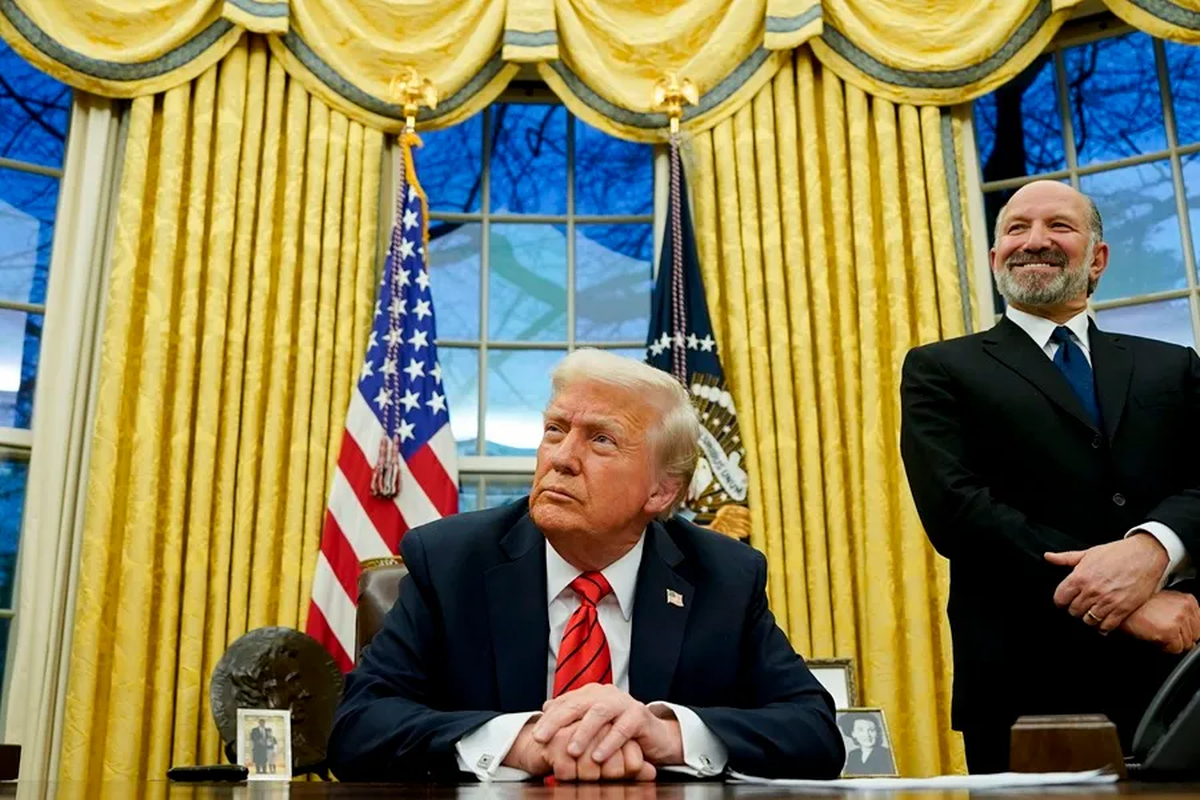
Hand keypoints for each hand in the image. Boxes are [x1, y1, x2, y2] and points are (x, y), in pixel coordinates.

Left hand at [533, 684, 683, 766]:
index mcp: (592, 694)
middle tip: (541, 739)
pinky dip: (609, 743)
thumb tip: (546, 708)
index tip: (535, 735)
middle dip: (557, 722)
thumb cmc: (619, 731)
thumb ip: (572, 715)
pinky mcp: (640, 715)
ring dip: (583, 732)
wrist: (654, 736)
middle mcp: (606, 694)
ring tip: (571, 751)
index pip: (565, 703)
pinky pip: (622, 728)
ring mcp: (624, 703)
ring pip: (599, 713)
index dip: (549, 718)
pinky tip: (598, 757)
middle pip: (577, 704)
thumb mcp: (593, 725)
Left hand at [1045, 533, 1167, 632]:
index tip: (1065, 600)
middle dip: (1075, 609)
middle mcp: (1092, 591)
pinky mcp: (1123, 609)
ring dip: (1088, 618)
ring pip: (1088, 620)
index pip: (1060, 599)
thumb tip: (1048, 557)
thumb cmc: (1117, 553)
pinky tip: (1103, 622)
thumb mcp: (1088, 553)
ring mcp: (1107, 601)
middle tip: (1081, 605)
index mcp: (1080, 577)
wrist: (1146, 555)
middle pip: (1073, 611)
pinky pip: (1106, 626)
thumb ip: (1066, 558)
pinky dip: (1103, 627)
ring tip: (1092, 612)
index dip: (1061, 600)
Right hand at [1119, 591, 1199, 653]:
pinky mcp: (1169, 631)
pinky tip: (1154, 636)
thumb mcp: (1166, 603)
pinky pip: (1176, 649)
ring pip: (1186, 644)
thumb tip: (1192, 631)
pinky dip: (1165, 647)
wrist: (1120, 608)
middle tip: (1162, 629)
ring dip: (1171, 642)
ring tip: (1156, 631)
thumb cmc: (1138, 606)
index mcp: (1188, 600)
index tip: (1173, 628)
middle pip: (1195, 636)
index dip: (1186, 630)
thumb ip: (1181, 613)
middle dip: (1180, 637)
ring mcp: (1178, 619)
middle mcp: (1186, 608)